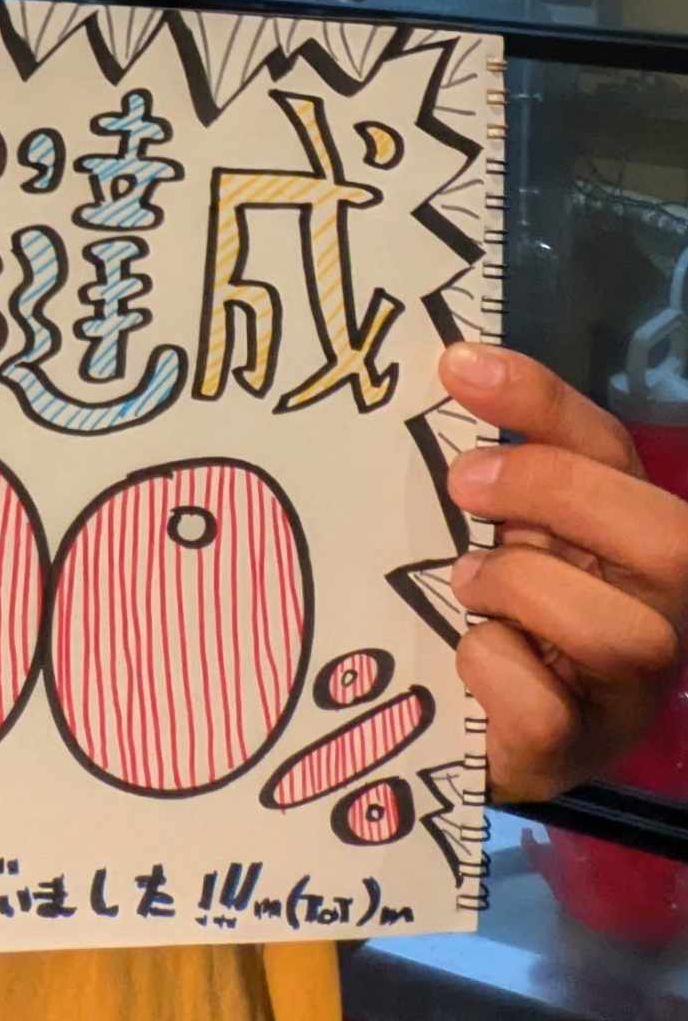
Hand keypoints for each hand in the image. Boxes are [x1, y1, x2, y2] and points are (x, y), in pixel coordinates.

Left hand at [440, 341, 687, 803]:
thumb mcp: (499, 524)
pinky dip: (495, 668)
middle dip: (556, 491)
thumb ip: (496, 463)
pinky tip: (468, 653)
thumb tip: (453, 369)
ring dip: (521, 585)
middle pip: (669, 540)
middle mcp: (658, 612)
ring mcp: (626, 693)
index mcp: (634, 536)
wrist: (462, 723)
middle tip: (464, 483)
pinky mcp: (574, 754)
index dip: (543, 400)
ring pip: (621, 631)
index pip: (613, 449)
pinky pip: (548, 710)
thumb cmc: (491, 606)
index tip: (458, 366)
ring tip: (468, 582)